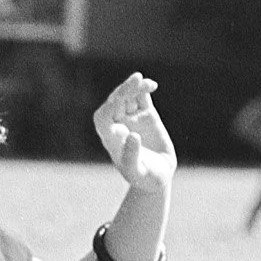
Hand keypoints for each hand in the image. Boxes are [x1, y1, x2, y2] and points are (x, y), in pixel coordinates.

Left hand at [92, 73, 176, 192]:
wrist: (157, 178)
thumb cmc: (143, 178)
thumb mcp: (136, 172)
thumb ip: (132, 156)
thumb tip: (132, 135)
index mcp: (110, 138)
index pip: (103, 118)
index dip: (109, 109)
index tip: (118, 103)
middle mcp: (118, 124)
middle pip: (115, 102)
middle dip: (123, 91)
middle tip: (136, 81)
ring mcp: (131, 118)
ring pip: (128, 96)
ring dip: (133, 86)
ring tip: (144, 82)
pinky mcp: (146, 114)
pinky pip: (142, 97)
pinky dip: (144, 89)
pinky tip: (151, 85)